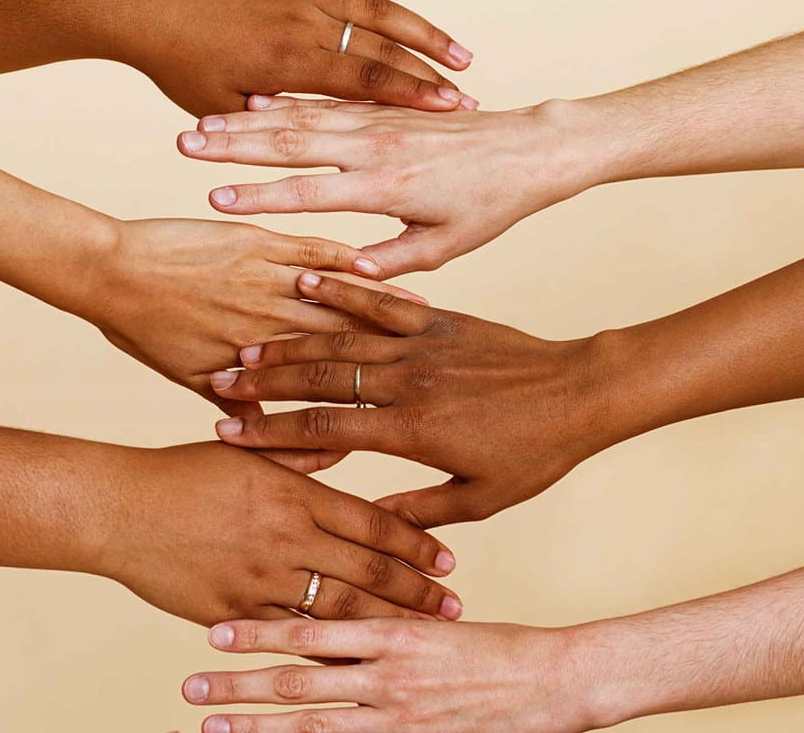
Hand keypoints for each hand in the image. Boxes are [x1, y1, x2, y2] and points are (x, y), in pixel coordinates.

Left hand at [86, 219, 424, 471]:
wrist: (106, 271)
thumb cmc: (139, 327)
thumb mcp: (185, 377)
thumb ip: (233, 402)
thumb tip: (267, 433)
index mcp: (253, 362)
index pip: (317, 391)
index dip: (358, 401)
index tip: (392, 410)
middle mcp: (268, 326)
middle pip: (340, 345)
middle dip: (388, 355)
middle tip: (431, 364)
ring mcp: (265, 282)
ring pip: (335, 300)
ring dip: (380, 309)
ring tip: (423, 317)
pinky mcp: (259, 243)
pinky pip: (312, 251)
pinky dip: (345, 259)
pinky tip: (375, 263)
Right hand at [99, 443, 462, 626]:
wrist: (118, 508)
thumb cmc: (184, 473)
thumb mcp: (247, 453)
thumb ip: (300, 453)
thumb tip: (343, 440)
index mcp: (294, 494)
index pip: (372, 522)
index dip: (415, 544)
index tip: (449, 562)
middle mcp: (285, 537)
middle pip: (368, 570)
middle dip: (417, 593)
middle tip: (455, 609)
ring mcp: (260, 577)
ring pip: (339, 609)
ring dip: (386, 625)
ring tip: (421, 637)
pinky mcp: (233, 610)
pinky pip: (290, 636)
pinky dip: (328, 648)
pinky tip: (358, 658)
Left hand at [117, 0, 475, 115]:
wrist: (142, 2)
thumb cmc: (178, 64)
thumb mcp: (222, 110)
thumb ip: (270, 127)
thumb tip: (309, 149)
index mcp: (291, 63)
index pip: (368, 82)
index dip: (414, 97)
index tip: (453, 111)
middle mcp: (306, 21)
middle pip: (384, 47)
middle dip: (430, 74)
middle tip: (469, 97)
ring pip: (379, 6)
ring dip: (423, 28)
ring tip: (461, 52)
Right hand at [178, 96, 598, 275]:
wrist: (530, 148)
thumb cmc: (492, 203)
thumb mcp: (447, 244)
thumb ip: (393, 260)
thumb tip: (345, 276)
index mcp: (387, 187)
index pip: (309, 193)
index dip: (259, 199)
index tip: (214, 202)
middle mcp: (376, 147)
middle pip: (291, 142)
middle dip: (233, 145)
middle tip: (183, 145)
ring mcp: (378, 122)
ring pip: (301, 116)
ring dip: (248, 120)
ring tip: (202, 121)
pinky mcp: (384, 109)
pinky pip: (327, 101)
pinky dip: (287, 102)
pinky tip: (254, 102)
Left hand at [180, 618, 596, 732]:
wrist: (554, 681)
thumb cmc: (497, 645)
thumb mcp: (436, 622)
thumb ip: (387, 625)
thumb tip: (340, 624)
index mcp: (392, 631)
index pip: (310, 630)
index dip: (259, 632)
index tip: (214, 632)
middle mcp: (387, 675)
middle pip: (299, 682)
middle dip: (240, 687)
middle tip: (190, 687)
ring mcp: (400, 717)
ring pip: (314, 725)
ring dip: (259, 729)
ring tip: (213, 730)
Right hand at [208, 274, 620, 526]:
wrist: (583, 393)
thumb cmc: (536, 451)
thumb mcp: (482, 498)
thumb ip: (421, 510)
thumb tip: (374, 524)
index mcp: (415, 430)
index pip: (326, 429)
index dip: (272, 432)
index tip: (230, 433)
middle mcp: (410, 382)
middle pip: (320, 378)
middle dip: (265, 380)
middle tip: (220, 378)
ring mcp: (424, 344)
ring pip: (343, 339)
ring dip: (291, 340)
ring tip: (247, 343)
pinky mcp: (440, 319)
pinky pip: (383, 301)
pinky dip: (344, 290)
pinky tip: (307, 278)